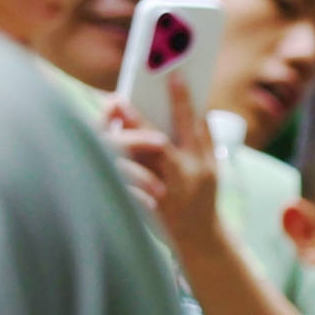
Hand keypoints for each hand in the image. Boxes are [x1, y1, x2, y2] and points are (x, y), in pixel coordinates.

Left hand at [101, 87, 223, 257]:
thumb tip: (195, 105)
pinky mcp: (146, 205)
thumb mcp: (213, 166)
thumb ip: (204, 137)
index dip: (182, 99)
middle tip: (118, 99)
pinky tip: (101, 150)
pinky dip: (114, 166)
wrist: (200, 238)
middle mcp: (181, 175)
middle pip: (157, 144)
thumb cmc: (203, 195)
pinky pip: (126, 183)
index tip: (171, 76)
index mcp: (200, 162)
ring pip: (137, 164)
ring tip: (106, 121)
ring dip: (119, 141)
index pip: (191, 125)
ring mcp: (163, 192)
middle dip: (137, 121)